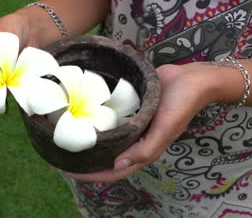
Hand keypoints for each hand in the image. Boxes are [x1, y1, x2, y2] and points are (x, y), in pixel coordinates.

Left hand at [63, 63, 216, 181]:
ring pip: (107, 139)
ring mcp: (132, 124)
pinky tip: (80, 116)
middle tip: (58, 155)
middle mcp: (135, 139)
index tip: (65, 171)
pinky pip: (110, 119)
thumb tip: (117, 165)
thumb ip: (145, 148)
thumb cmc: (181, 104)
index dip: (90, 174)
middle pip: (106, 157)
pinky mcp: (131, 109)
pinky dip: (96, 121)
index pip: (112, 170)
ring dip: (88, 142)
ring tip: (65, 138)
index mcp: (144, 149)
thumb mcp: (165, 128)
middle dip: (84, 160)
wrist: (193, 78)